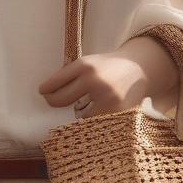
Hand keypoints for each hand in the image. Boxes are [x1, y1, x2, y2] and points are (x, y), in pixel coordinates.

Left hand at [37, 37, 179, 118]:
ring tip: (86, 101)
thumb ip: (70, 74)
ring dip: (78, 110)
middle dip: (54, 101)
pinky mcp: (116, 111)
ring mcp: (106, 98)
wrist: (139, 68)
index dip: (46, 89)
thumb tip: (47, 92)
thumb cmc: (108, 66)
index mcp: (85, 65)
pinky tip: (98, 109)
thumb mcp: (89, 61)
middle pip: (61, 100)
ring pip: (78, 114)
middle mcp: (94, 80)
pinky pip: (95, 121)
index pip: (56, 81)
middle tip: (51, 101)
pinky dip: (93, 117)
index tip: (43, 92)